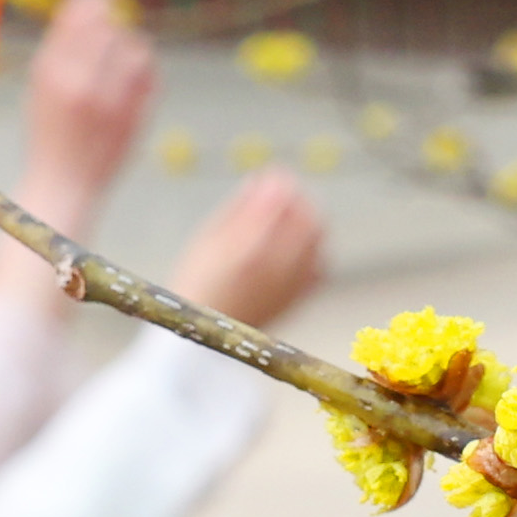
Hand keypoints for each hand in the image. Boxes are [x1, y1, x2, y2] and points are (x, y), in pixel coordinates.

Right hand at [13, 0, 156, 235]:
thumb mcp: (39, 90)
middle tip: (117, 27)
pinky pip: (149, 73)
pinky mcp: (131, 115)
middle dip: (115, 22)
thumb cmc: (49, 136)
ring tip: (122, 63)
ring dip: (132, 47)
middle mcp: (76, 80)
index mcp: (48, 70)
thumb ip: (59, 51)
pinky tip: (134, 81)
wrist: (62, 187)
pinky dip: (145, 70)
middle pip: (109, 24)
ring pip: (134, 46)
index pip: (77, 13)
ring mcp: (107, 99)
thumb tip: (82, 7)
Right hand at [164, 169, 326, 330]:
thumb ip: (238, 209)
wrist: (203, 339)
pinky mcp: (298, 297)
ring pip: (318, 239)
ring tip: (289, 222)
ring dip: (308, 222)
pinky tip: (294, 251)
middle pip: (310, 217)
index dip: (280, 182)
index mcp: (252, 245)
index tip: (273, 177)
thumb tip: (261, 181)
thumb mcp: (207, 240)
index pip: (282, 199)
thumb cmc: (198, 286)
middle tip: (285, 197)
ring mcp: (292, 282)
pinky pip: (319, 264)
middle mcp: (279, 264)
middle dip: (300, 200)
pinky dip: (313, 250)